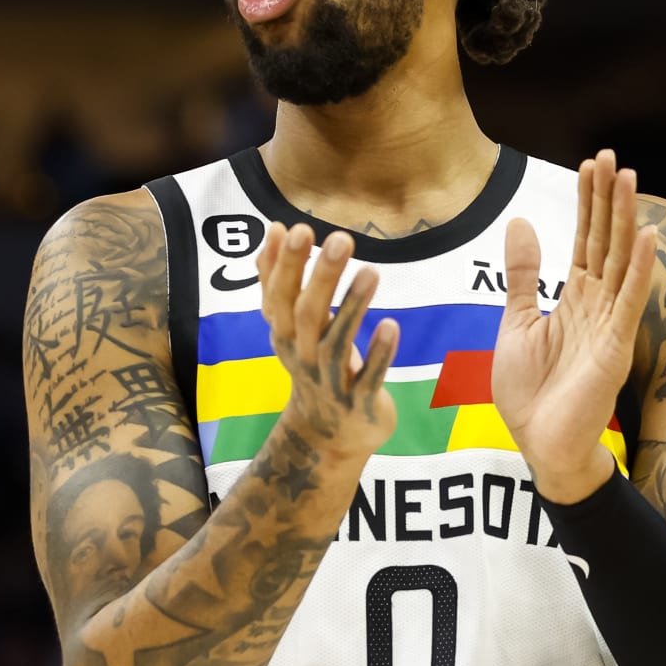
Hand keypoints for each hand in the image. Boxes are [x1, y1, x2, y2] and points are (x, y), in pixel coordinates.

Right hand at [255, 223, 399, 461]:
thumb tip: (274, 227)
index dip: (284, 264)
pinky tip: (391, 325)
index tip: (295, 227)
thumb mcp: (290, 326)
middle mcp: (302, 356)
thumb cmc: (313, 366)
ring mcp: (329, 381)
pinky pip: (368, 377)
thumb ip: (279, 279)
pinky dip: (378, 353)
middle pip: (306, 314)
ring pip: (336, 343)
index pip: (278, 296)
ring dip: (353, 307)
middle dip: (320, 276)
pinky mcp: (358, 402)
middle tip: (339, 238)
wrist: (327, 438)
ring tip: (371, 271)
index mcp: (285, 334)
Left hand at [492, 149, 655, 496]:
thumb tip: (520, 222)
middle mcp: (597, 306)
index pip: (583, 241)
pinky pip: (630, 302)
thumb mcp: (515, 323)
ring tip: (628, 179)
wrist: (540, 446)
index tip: (589, 164)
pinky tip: (649, 236)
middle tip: (612, 157)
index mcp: (574, 300)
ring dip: (625, 220)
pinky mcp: (616, 349)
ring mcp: (609, 326)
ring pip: (621, 263)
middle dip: (607, 200)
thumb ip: (523, 276)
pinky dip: (641, 269)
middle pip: (605, 242)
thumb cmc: (530, 393)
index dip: (586, 203)